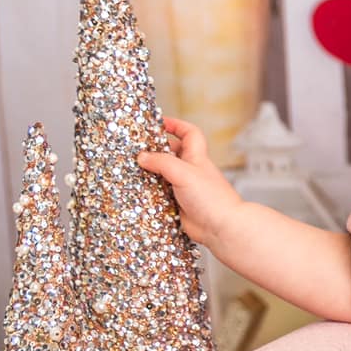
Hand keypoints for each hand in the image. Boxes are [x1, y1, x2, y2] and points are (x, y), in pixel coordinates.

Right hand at [134, 116, 244, 247]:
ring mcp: (183, 188)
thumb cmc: (211, 198)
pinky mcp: (176, 204)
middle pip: (171, 154)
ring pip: (162, 175)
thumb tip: (142, 157)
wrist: (221, 228)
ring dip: (148, 173)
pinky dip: (148, 192)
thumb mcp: (184, 172)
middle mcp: (190, 171)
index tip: (158, 123)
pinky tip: (134, 191)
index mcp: (196, 158)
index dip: (176, 125)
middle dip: (155, 150)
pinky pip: (159, 195)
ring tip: (129, 169)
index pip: (189, 133)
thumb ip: (162, 162)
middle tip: (135, 148)